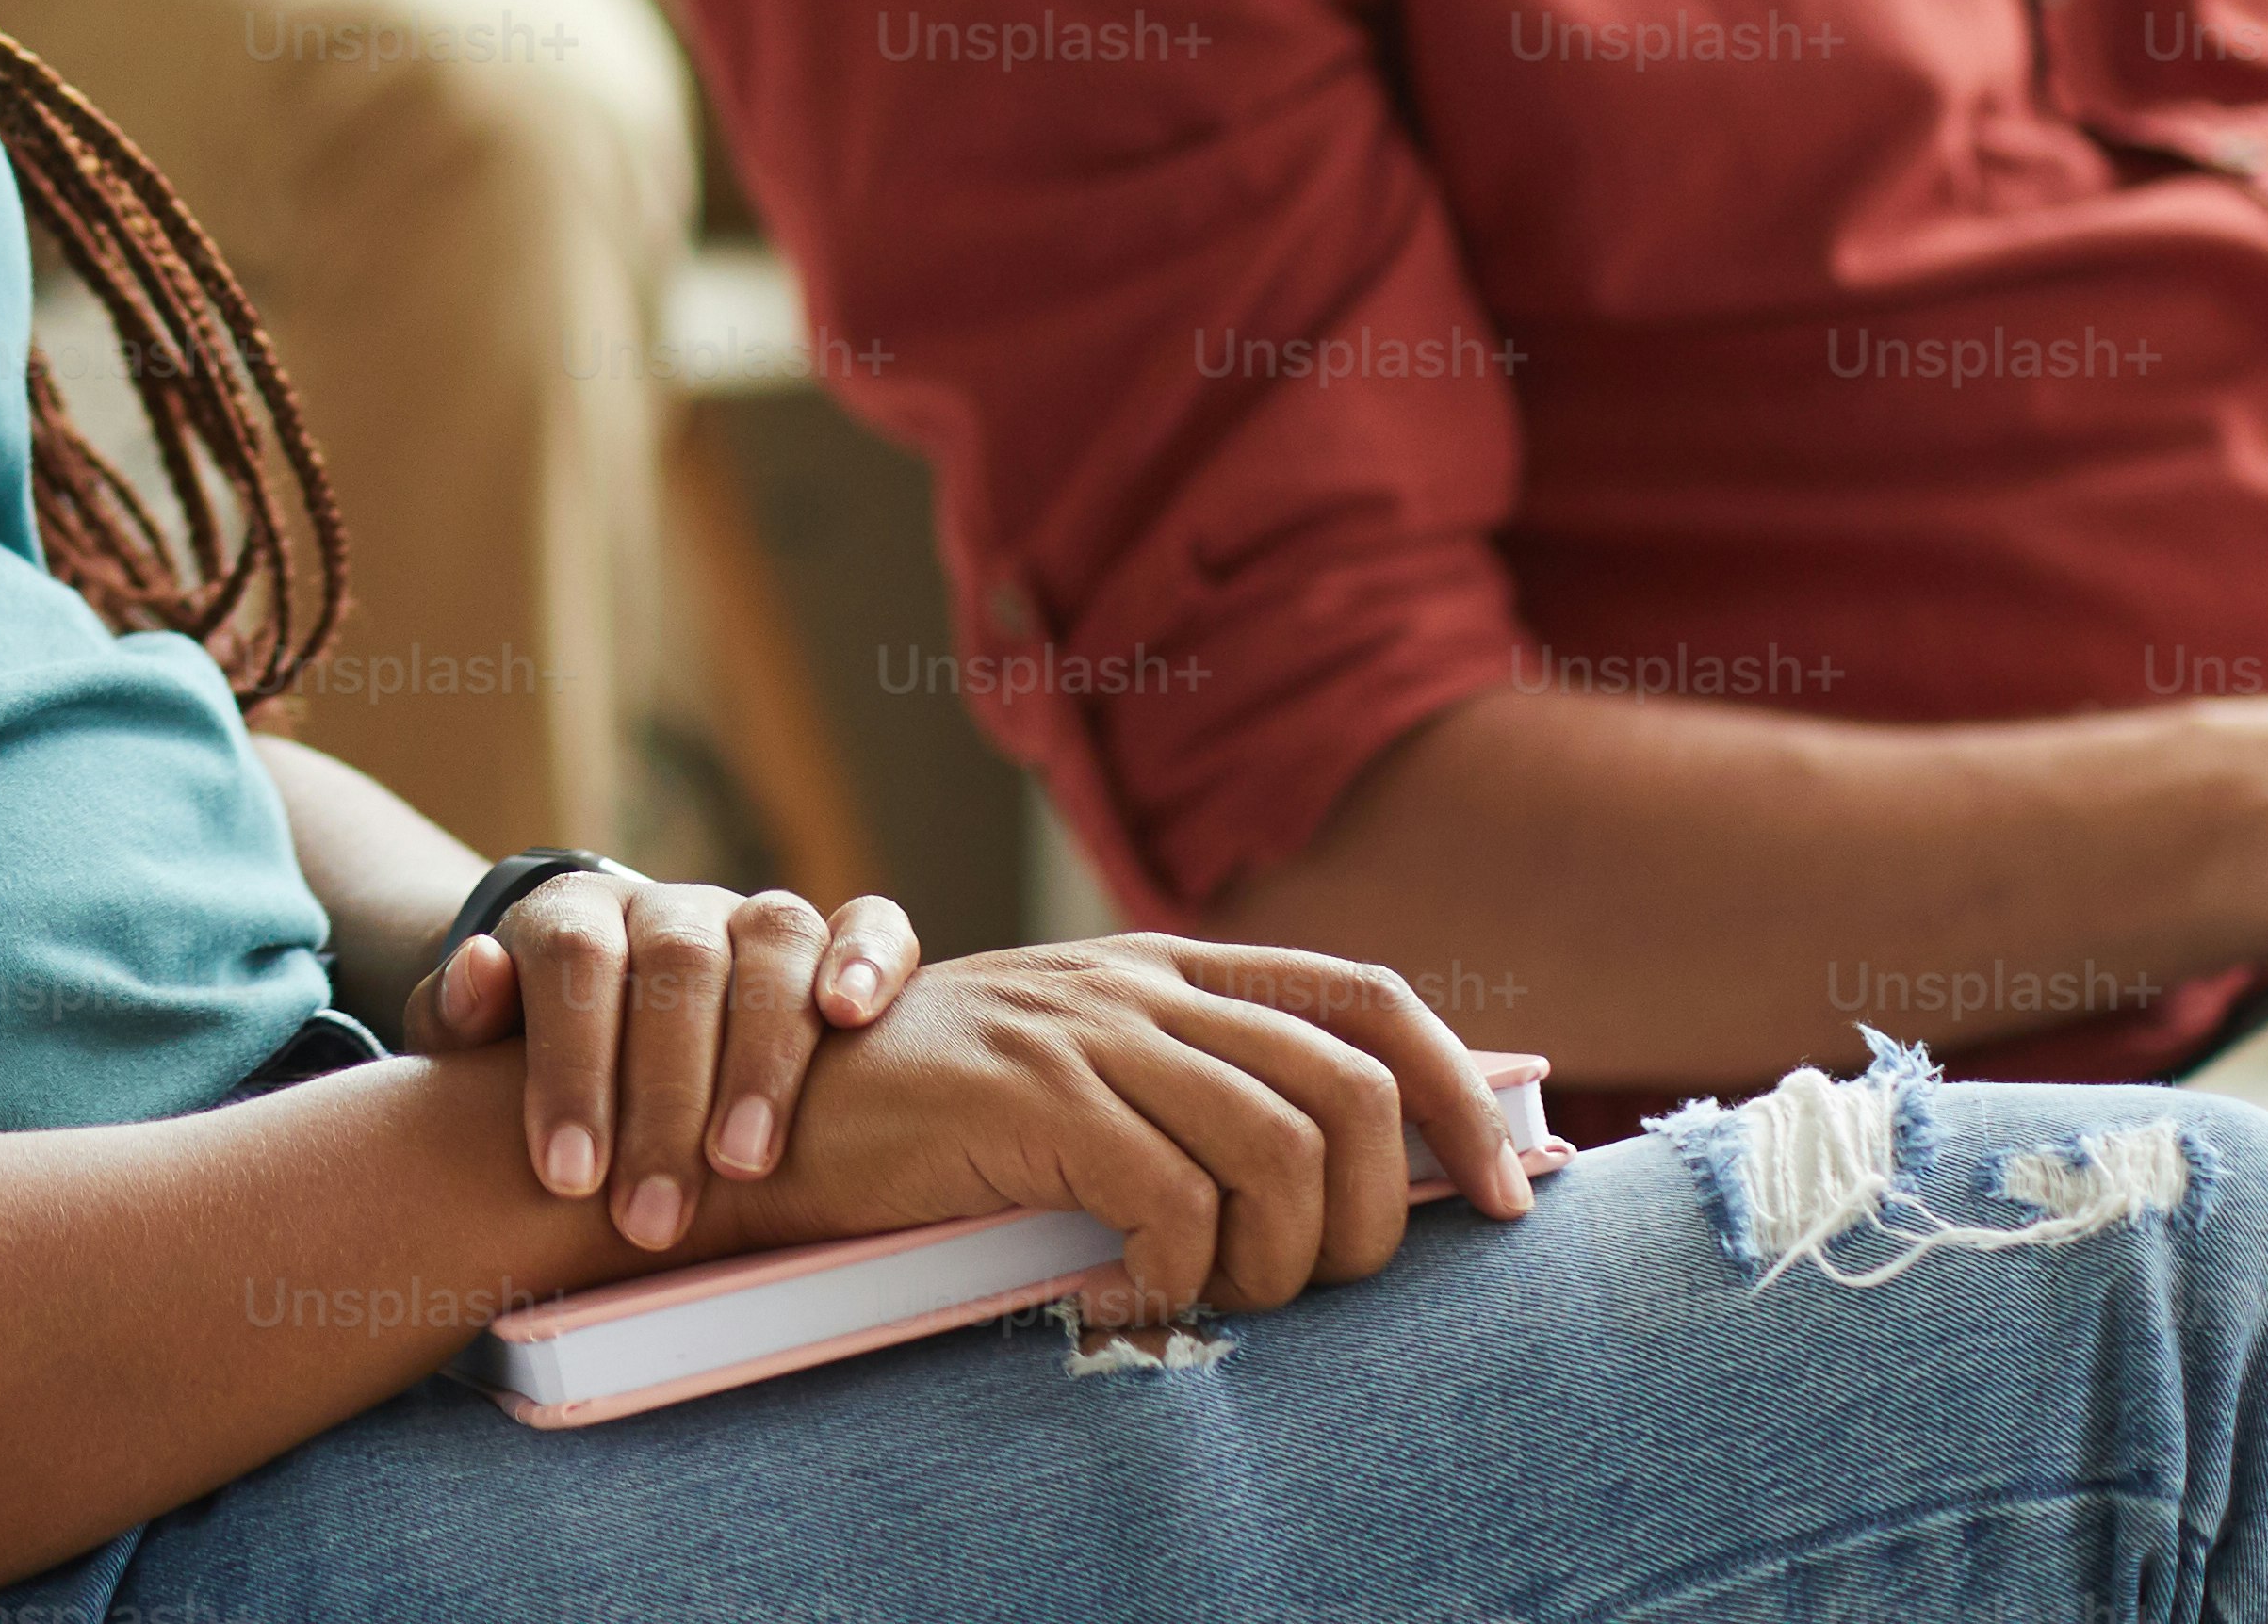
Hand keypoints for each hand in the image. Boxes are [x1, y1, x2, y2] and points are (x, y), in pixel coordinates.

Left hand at [403, 872, 917, 1252]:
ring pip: (774, 938)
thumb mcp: (473, 1046)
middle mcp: (669, 907)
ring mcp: (751, 918)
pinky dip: (870, 957)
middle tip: (650, 1216)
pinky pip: (871, 920)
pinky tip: (853, 1016)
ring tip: (744, 1162)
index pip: (572, 959)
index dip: (571, 1065)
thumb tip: (478, 974)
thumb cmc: (531, 1056)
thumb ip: (459, 1016)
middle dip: (664, 1097)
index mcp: (573, 916)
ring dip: (764, 1050)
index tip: (566, 1176)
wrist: (598, 1018)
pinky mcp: (831, 942)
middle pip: (677, 963)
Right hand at [691, 937, 1538, 1330]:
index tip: (1502, 1198)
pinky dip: (1177, 1275)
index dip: (1458, 1094)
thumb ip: (1191, 1100)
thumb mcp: (1079, 1084)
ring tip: (1215, 1299)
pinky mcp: (1032, 1094)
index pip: (1370, 998)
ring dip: (1282, 1259)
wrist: (764, 1113)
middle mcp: (1142, 981)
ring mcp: (1087, 1029)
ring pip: (1285, 1146)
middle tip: (1316, 1294)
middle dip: (1379, 1215)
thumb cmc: (925, 1126)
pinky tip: (1122, 1298)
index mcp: (1166, 967)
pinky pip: (1175, 1198)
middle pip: (1355, 1084)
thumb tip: (1352, 1189)